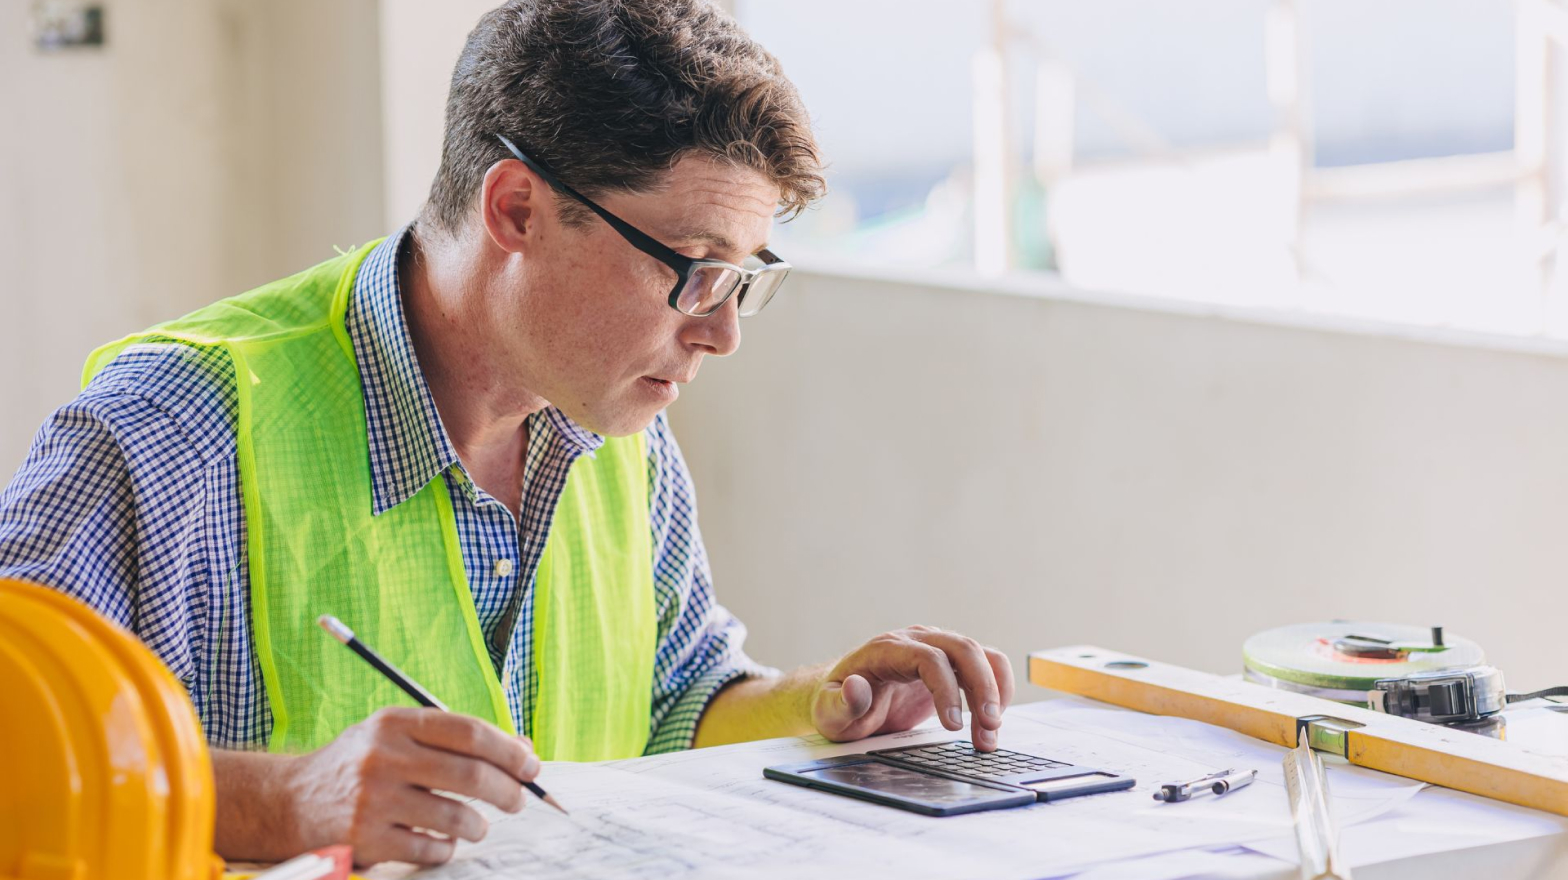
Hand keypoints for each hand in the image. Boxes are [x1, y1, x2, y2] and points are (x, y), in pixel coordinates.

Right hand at [281, 707, 539, 865]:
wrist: (290, 802)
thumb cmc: (360, 765)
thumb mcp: (398, 736)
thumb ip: (456, 739)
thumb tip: (523, 748)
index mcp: (395, 723)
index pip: (468, 732)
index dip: (508, 750)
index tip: (531, 765)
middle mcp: (383, 756)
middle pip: (469, 774)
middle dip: (507, 791)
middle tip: (518, 800)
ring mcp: (373, 800)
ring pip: (455, 817)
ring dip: (478, 825)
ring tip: (478, 825)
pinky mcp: (366, 839)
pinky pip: (430, 849)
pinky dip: (447, 848)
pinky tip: (444, 842)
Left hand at [810, 625, 1014, 749]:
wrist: (845, 698)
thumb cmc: (837, 704)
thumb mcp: (829, 712)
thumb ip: (841, 703)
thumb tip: (854, 688)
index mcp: (887, 649)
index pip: (928, 658)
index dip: (945, 689)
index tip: (953, 726)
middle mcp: (916, 641)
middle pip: (963, 649)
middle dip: (982, 687)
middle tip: (988, 728)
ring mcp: (936, 649)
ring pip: (980, 655)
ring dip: (994, 691)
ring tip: (990, 733)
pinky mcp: (950, 664)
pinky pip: (985, 664)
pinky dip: (997, 689)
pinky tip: (992, 719)